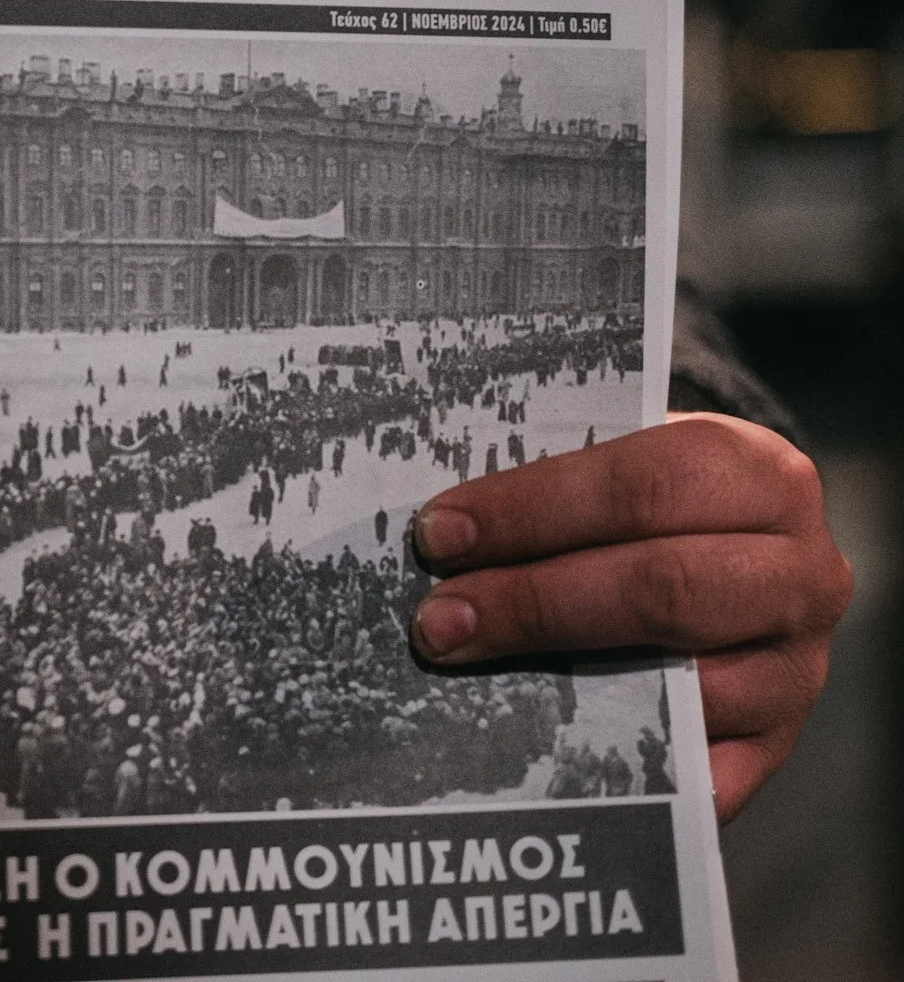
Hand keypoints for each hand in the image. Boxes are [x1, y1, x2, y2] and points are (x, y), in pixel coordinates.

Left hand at [408, 413, 851, 819]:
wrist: (738, 561)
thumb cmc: (651, 507)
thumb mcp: (621, 466)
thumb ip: (554, 485)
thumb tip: (444, 530)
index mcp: (757, 474)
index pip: (644, 485)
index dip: (534, 508)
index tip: (440, 532)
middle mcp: (800, 573)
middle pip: (663, 587)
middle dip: (535, 601)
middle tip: (439, 615)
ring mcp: (797, 669)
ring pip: (682, 682)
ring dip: (558, 679)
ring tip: (464, 662)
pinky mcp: (776, 748)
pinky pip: (698, 772)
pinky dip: (615, 762)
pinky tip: (535, 750)